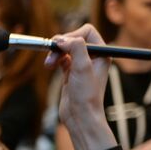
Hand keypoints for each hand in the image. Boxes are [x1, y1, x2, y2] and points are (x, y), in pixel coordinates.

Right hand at [45, 25, 111, 139]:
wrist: (81, 117)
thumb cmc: (87, 96)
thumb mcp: (83, 67)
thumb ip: (76, 47)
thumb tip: (62, 39)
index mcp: (102, 54)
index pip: (86, 32)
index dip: (73, 35)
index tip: (62, 46)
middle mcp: (93, 58)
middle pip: (73, 39)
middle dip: (61, 45)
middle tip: (51, 53)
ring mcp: (81, 66)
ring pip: (65, 49)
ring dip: (55, 53)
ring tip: (48, 64)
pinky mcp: (70, 73)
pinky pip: (60, 59)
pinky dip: (54, 59)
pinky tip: (50, 66)